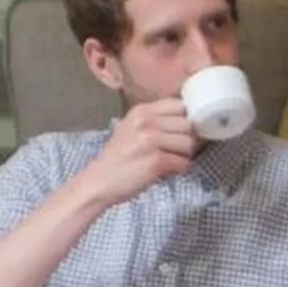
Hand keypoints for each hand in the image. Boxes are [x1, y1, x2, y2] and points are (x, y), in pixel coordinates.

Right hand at [82, 98, 199, 206]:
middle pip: (187, 124)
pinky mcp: (155, 161)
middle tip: (176, 150)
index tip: (181, 131)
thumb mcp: (131, 128)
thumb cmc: (118, 158)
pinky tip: (167, 171)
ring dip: (184, 155)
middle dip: (187, 138)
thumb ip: (155, 120)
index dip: (185, 118)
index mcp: (141, 111)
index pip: (179, 104)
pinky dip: (179, 169)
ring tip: (171, 161)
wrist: (98, 182)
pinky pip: (183, 162)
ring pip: (189, 143)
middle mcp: (145, 122)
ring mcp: (150, 140)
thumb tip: (187, 121)